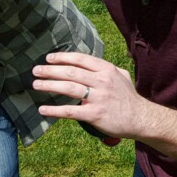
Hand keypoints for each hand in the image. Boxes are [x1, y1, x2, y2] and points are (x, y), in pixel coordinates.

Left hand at [33, 52, 150, 139]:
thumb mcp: (121, 77)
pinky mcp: (94, 114)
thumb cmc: (129, 98)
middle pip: (71, 72)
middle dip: (51, 70)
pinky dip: (54, 110)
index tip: (49, 58)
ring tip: (36, 84)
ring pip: (68, 88)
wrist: (140, 118)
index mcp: (107, 70)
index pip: (81, 59)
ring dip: (49, 85)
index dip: (63, 57)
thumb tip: (90, 64)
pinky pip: (70, 111)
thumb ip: (106, 69)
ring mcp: (98, 98)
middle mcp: (102, 81)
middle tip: (36, 70)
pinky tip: (43, 109)